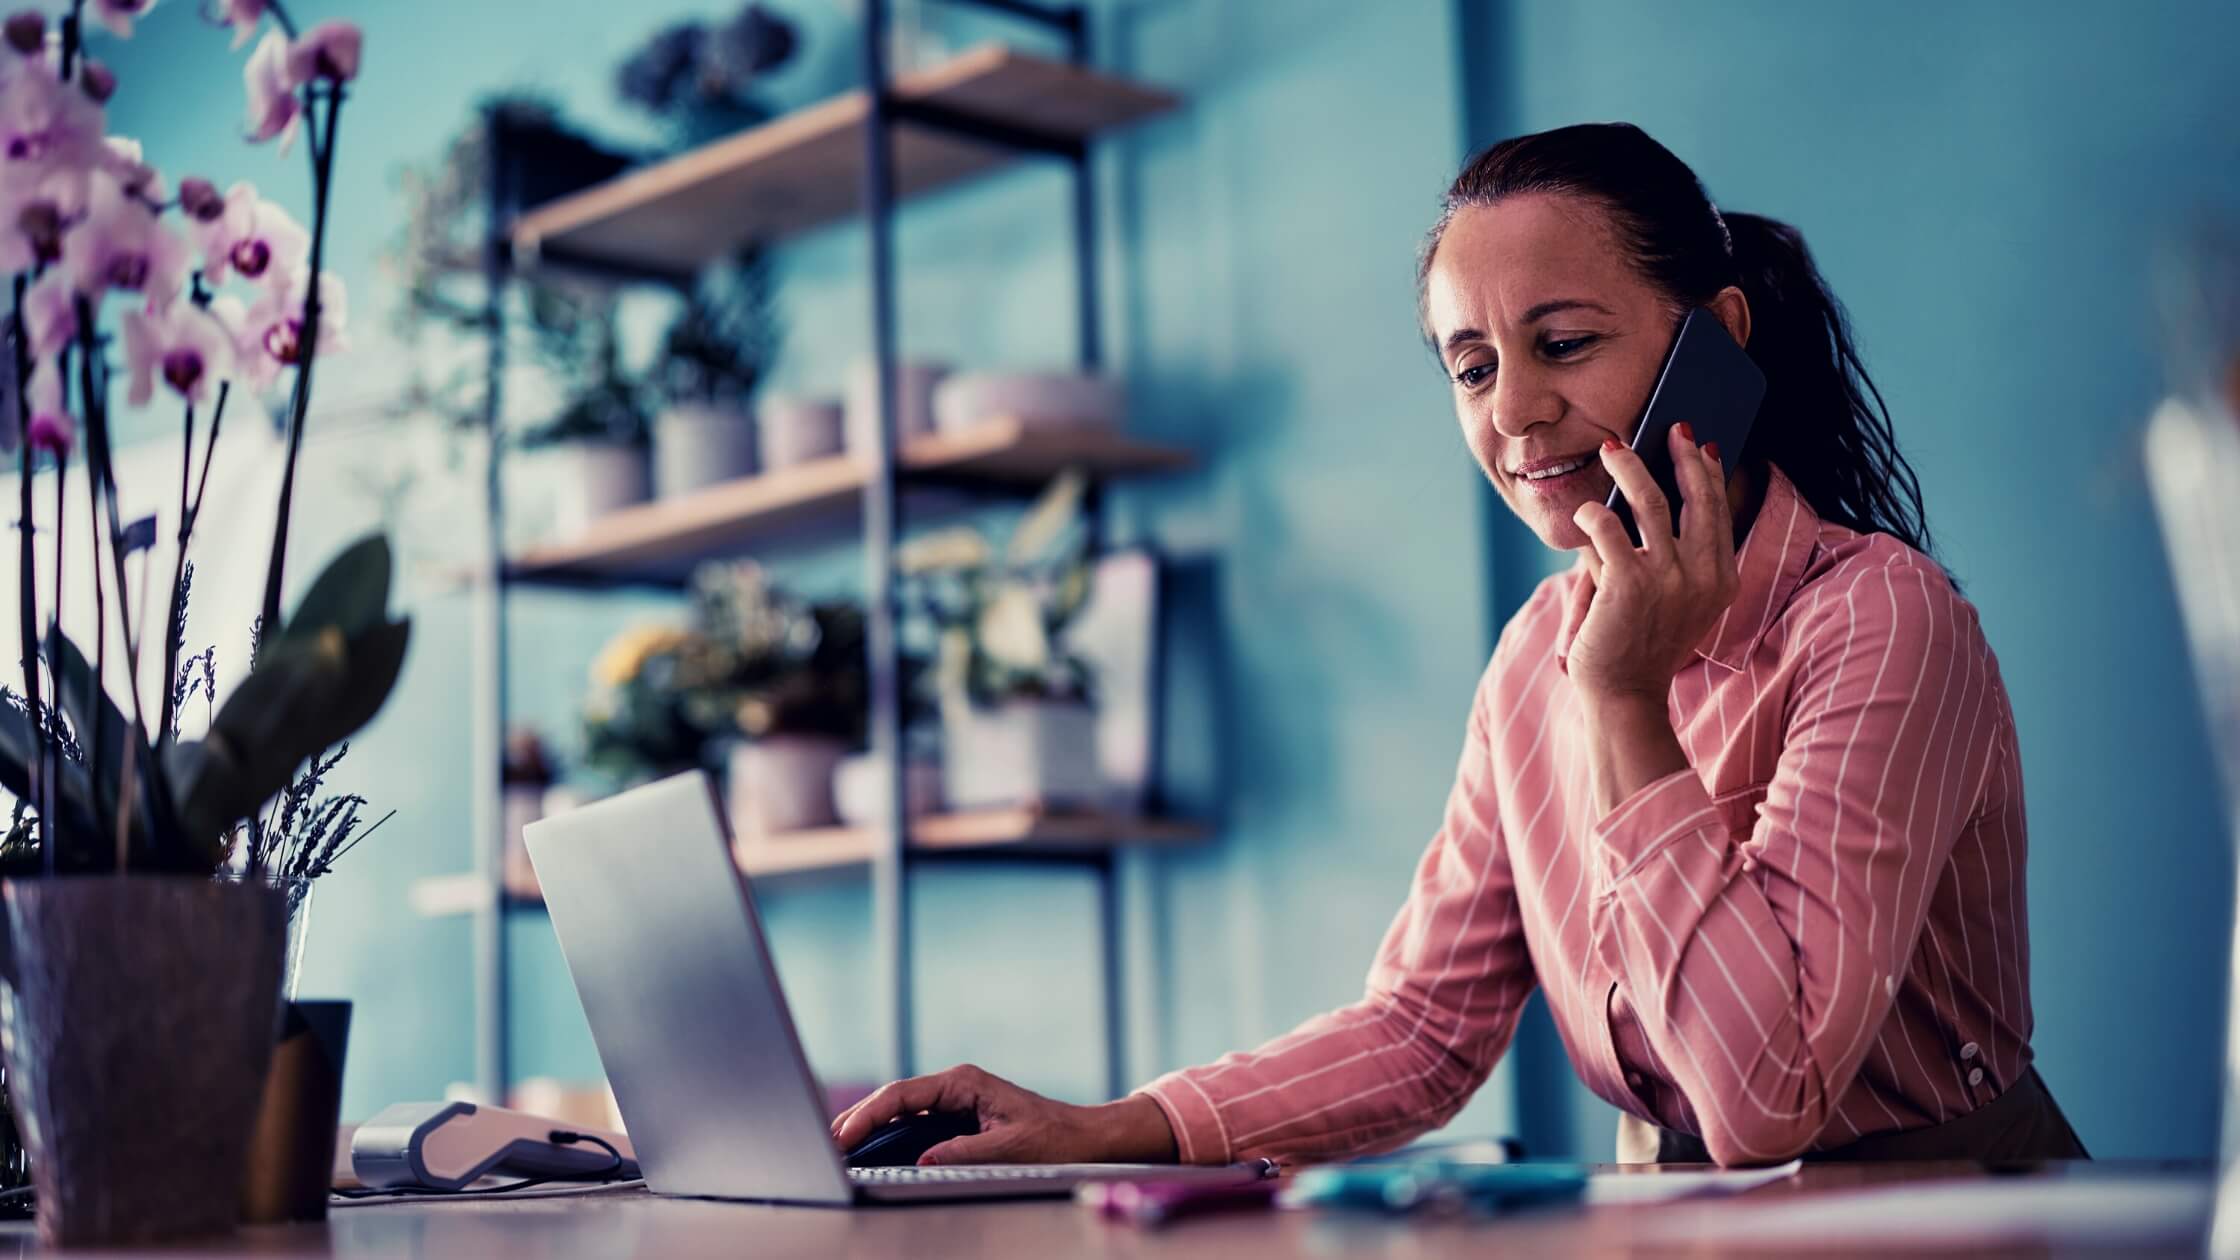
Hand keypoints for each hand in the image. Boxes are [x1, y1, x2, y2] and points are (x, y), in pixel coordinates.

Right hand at [829, 1063, 1178, 1165]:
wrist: (1083, 1136)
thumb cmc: (1053, 1138)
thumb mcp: (1009, 1147)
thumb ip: (963, 1152)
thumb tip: (921, 1161)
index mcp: (963, 1082)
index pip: (902, 1094)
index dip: (868, 1115)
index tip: (842, 1135)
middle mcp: (955, 1085)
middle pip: (893, 1097)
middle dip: (858, 1117)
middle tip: (824, 1141)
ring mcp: (954, 1097)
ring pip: (899, 1107)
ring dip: (869, 1123)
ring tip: (836, 1143)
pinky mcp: (956, 1113)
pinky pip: (912, 1119)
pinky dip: (887, 1130)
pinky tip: (869, 1145)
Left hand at [1564, 424, 1739, 702]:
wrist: (1625, 695)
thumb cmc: (1642, 644)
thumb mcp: (1677, 602)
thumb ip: (1676, 560)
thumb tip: (1647, 500)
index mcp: (1722, 579)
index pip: (1718, 512)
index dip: (1708, 474)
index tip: (1701, 445)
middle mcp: (1703, 575)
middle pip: (1696, 496)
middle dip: (1682, 456)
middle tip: (1671, 427)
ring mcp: (1669, 579)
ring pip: (1650, 501)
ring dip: (1629, 468)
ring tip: (1612, 449)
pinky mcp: (1629, 584)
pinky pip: (1608, 529)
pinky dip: (1592, 515)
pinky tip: (1584, 512)